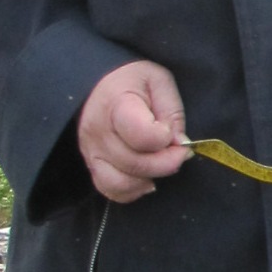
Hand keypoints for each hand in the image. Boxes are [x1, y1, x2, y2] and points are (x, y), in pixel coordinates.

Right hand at [79, 60, 189, 202]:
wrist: (97, 83)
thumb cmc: (133, 80)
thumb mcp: (158, 81)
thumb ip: (172, 112)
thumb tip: (179, 144)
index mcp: (115, 104)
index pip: (142, 136)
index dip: (164, 138)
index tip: (169, 130)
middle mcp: (98, 132)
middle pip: (135, 164)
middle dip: (166, 162)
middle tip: (178, 151)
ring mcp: (91, 151)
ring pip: (121, 182)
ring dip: (149, 178)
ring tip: (161, 163)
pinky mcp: (92, 165)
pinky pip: (110, 190)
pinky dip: (132, 190)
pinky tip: (146, 177)